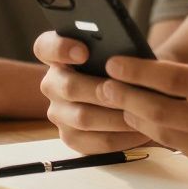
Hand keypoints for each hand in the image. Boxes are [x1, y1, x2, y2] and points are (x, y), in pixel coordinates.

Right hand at [35, 30, 151, 152]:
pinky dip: (121, 138)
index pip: (45, 47)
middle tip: (127, 91)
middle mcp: (52, 84)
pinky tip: (141, 131)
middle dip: (101, 90)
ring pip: (83, 117)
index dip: (61, 48)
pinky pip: (94, 141)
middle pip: (68, 87)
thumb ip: (114, 49)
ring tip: (142, 112)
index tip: (84, 52)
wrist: (125, 94)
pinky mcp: (71, 137)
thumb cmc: (121, 67)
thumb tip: (128, 56)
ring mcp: (58, 112)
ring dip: (116, 116)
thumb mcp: (115, 52)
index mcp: (56, 55)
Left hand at [98, 0, 187, 185]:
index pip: (177, 81)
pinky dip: (166, 135)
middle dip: (127, 98)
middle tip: (103, 84)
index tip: (117, 62)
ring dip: (141, 118)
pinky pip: (185, 152)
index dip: (141, 71)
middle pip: (160, 113)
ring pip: (167, 136)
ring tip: (120, 101)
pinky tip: (153, 120)